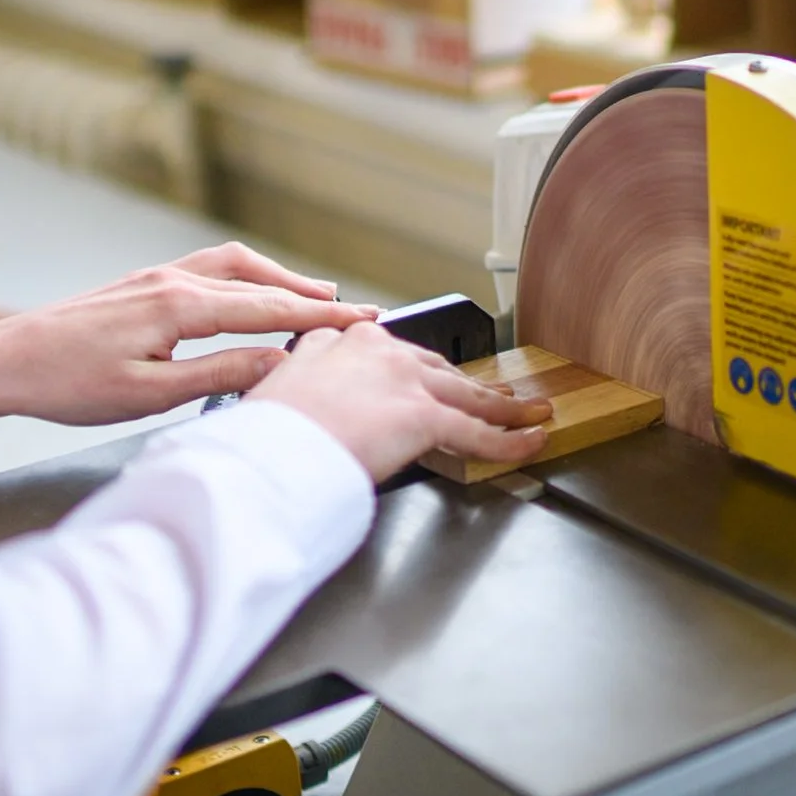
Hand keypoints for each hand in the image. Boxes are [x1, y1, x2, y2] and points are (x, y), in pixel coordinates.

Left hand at [0, 246, 374, 427]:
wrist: (1, 362)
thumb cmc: (67, 385)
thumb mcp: (148, 395)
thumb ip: (219, 376)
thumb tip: (278, 364)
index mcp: (179, 307)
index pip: (268, 309)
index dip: (322, 317)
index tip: (367, 321)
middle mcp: (171, 280)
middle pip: (259, 280)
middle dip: (311, 296)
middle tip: (357, 313)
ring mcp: (154, 276)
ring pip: (234, 266)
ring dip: (278, 279)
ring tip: (314, 296)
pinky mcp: (140, 284)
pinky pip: (208, 268)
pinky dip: (245, 276)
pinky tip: (250, 293)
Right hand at [250, 322, 553, 482]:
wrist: (265, 455)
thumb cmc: (264, 437)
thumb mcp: (275, 390)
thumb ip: (305, 381)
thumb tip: (307, 395)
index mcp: (340, 341)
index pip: (391, 355)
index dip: (415, 372)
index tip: (423, 378)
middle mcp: (379, 351)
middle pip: (438, 369)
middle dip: (469, 384)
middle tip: (493, 395)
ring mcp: (405, 381)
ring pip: (468, 395)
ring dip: (504, 407)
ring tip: (528, 413)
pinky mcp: (425, 415)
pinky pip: (478, 432)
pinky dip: (511, 441)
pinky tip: (532, 441)